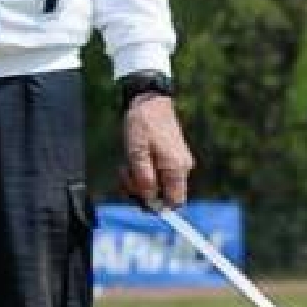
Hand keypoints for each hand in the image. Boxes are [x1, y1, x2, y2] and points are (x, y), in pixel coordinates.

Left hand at [120, 95, 193, 209]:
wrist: (149, 100)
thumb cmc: (142, 125)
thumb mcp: (136, 154)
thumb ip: (144, 180)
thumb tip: (150, 202)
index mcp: (176, 169)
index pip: (174, 203)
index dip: (156, 206)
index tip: (137, 197)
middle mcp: (181, 168)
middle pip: (163, 195)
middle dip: (140, 191)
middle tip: (124, 175)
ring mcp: (177, 163)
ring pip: (158, 186)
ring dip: (138, 181)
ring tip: (124, 166)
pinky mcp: (171, 158)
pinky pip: (157, 175)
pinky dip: (142, 173)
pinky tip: (131, 162)